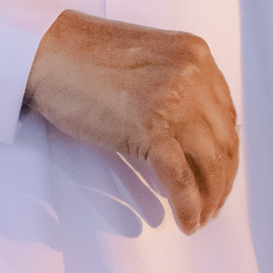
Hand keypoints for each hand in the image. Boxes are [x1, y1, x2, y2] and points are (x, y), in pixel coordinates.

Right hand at [23, 9, 238, 234]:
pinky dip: (187, 205)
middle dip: (222, 180)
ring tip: (201, 218)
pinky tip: (187, 222)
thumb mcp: (148, 61)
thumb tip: (194, 135)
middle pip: (223, 140)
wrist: (46, 50)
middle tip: (214, 205)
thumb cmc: (86, 56)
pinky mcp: (148, 127)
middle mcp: (193, 74)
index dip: (226, 151)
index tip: (221, 173)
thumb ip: (177, 86)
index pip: (226, 113)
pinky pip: (179, 177)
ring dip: (209, 198)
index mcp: (195, 55)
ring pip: (208, 162)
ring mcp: (172, 100)